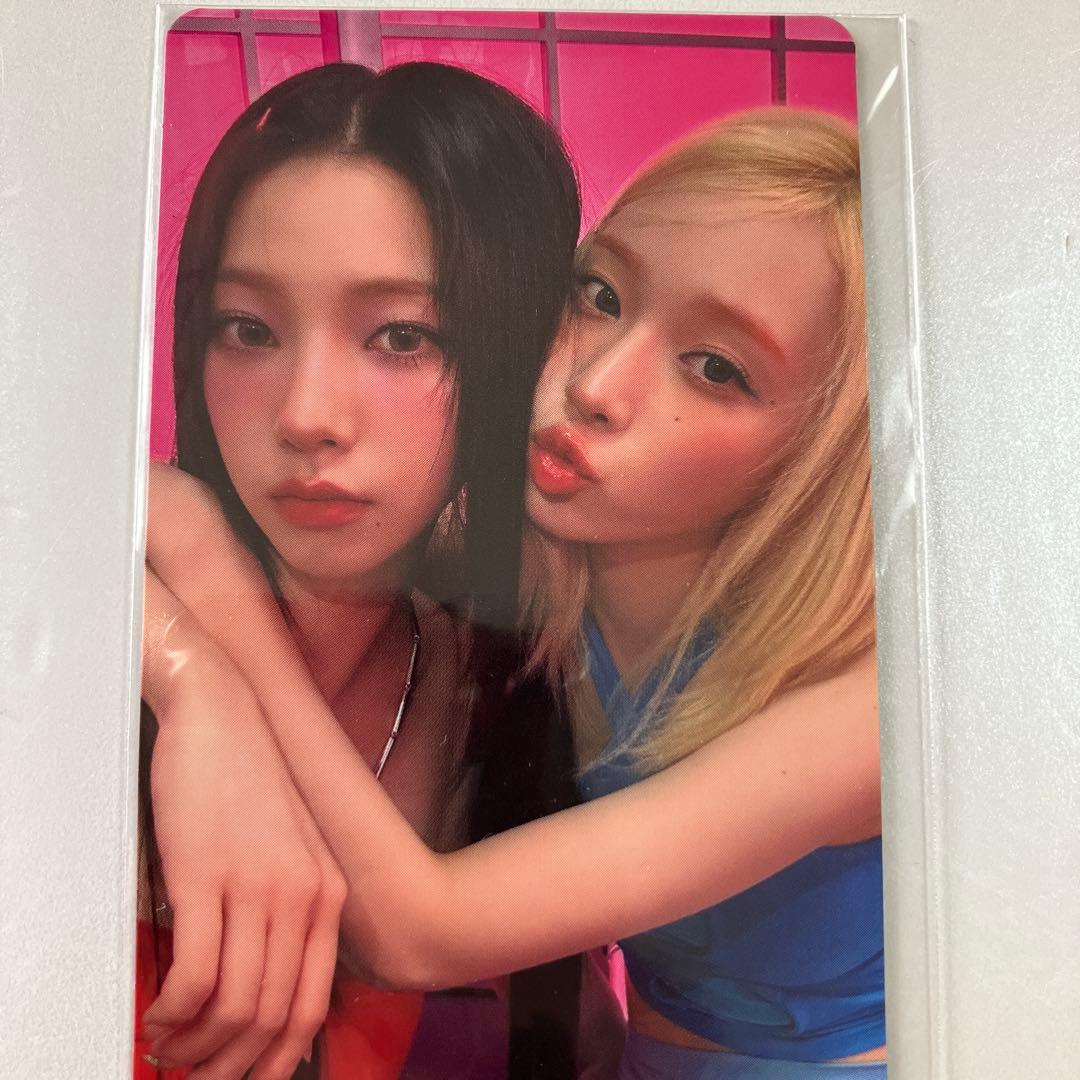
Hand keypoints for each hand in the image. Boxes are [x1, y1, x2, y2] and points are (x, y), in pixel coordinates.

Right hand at [142, 647, 345, 1079]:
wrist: (223, 715)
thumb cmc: (247, 784)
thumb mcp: (287, 849)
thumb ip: (288, 909)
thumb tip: (259, 981)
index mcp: (326, 893)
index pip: (310, 1006)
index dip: (275, 1060)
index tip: (245, 1077)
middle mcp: (302, 896)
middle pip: (270, 1018)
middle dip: (228, 1065)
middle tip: (192, 1072)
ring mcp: (257, 887)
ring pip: (233, 1007)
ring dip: (194, 1046)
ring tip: (167, 1046)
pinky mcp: (205, 877)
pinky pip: (194, 977)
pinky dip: (172, 1013)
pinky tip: (158, 1013)